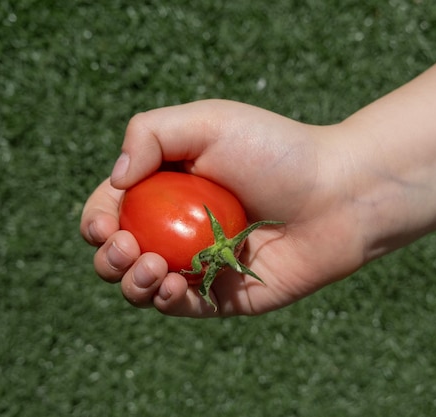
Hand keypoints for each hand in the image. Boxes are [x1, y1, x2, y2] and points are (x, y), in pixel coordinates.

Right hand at [80, 100, 369, 316]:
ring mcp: (199, 264)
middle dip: (108, 257)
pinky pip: (180, 307)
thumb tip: (115, 181)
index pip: (114, 209)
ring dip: (130, 282)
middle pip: (119, 253)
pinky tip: (172, 284)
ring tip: (150, 266)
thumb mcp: (207, 122)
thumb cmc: (276, 152)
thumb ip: (149, 134)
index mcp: (168, 188)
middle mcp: (179, 228)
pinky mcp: (223, 295)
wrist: (338, 194)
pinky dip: (164, 300)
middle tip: (126, 247)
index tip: (104, 224)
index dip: (97, 220)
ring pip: (142, 286)